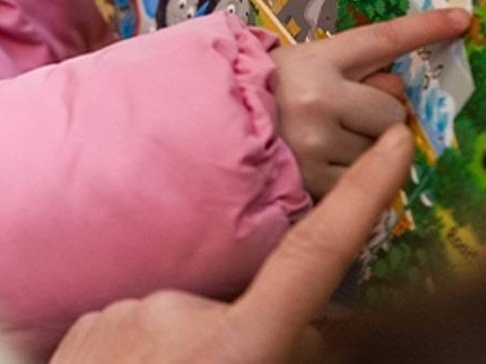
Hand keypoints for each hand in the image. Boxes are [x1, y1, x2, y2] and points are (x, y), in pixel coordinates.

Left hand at [50, 125, 414, 363]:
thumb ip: (293, 353)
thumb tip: (318, 336)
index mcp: (236, 345)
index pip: (314, 258)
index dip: (361, 197)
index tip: (400, 142)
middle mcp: (179, 313)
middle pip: (242, 316)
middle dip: (248, 347)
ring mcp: (125, 314)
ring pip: (184, 327)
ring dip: (188, 357)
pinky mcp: (85, 326)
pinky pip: (136, 332)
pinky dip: (146, 358)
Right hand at [273, 8, 468, 195]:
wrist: (206, 137)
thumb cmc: (259, 98)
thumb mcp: (296, 68)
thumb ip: (350, 72)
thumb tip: (399, 90)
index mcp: (313, 62)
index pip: (380, 40)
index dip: (423, 28)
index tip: (461, 18)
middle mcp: (317, 99)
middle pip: (392, 108)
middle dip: (378, 116)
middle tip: (343, 118)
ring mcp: (316, 143)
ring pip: (381, 150)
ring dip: (364, 150)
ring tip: (322, 143)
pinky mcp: (314, 182)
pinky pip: (363, 182)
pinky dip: (349, 178)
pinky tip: (319, 166)